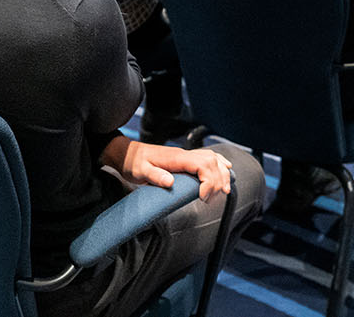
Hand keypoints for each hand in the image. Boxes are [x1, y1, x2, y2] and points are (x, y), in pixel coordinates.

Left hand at [102, 135, 232, 200]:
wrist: (127, 154)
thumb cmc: (133, 163)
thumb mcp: (139, 171)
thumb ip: (154, 175)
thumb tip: (170, 182)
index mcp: (176, 158)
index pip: (202, 165)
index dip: (208, 182)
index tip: (203, 198)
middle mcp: (184, 154)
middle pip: (212, 162)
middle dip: (218, 181)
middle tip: (211, 200)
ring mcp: (185, 155)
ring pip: (212, 158)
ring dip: (222, 173)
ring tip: (225, 190)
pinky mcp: (185, 159)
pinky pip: (207, 157)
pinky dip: (219, 163)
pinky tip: (226, 169)